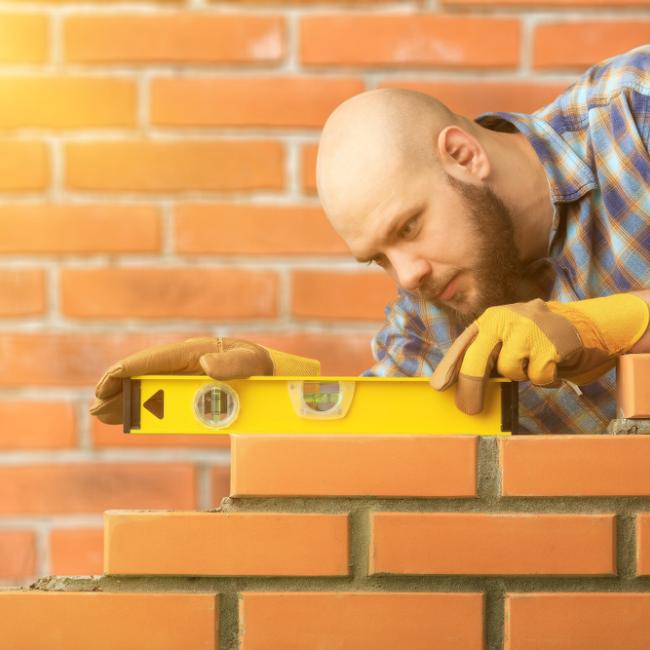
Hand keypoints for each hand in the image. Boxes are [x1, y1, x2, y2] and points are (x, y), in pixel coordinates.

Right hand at [89, 337, 319, 423]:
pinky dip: (140, 406)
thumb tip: (206, 364)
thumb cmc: (260, 366)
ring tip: (101, 414)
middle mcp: (183, 362)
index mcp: (193, 352)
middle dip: (117, 388)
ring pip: (147, 386)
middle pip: (143, 374)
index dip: (126, 371)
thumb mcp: (251, 363)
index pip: (152, 360)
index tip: (105, 384)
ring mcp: (184, 375)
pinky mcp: (188, 388)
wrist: (271, 373)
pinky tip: (126, 415)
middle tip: (96, 407)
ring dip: (124, 399)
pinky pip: (160, 397)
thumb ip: (233, 363)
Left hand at [430, 293, 648, 414]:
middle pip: (477, 359)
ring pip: (508, 371)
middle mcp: (505, 319)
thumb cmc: (539, 338)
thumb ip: (488, 353)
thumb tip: (461, 385)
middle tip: (469, 409)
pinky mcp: (549, 345)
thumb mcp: (509, 337)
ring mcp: (528, 329)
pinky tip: (551, 365)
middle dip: (471, 387)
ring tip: (534, 362)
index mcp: (491, 318)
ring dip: (521, 375)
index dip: (449, 366)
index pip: (463, 344)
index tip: (438, 387)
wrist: (586, 325)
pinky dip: (544, 379)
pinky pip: (536, 377)